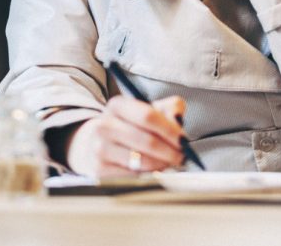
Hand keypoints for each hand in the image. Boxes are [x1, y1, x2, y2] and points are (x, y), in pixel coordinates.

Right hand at [66, 95, 185, 176]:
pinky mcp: (99, 169)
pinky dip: (148, 174)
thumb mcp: (147, 110)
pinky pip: (134, 175)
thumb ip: (170, 109)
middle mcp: (104, 125)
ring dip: (162, 164)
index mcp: (117, 105)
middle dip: (171, 151)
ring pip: (142, 161)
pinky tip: (153, 169)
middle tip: (182, 156)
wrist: (96, 142)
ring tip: (169, 162)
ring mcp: (99, 148)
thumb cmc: (130, 127)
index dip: (170, 129)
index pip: (148, 116)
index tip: (183, 139)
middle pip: (148, 141)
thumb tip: (178, 121)